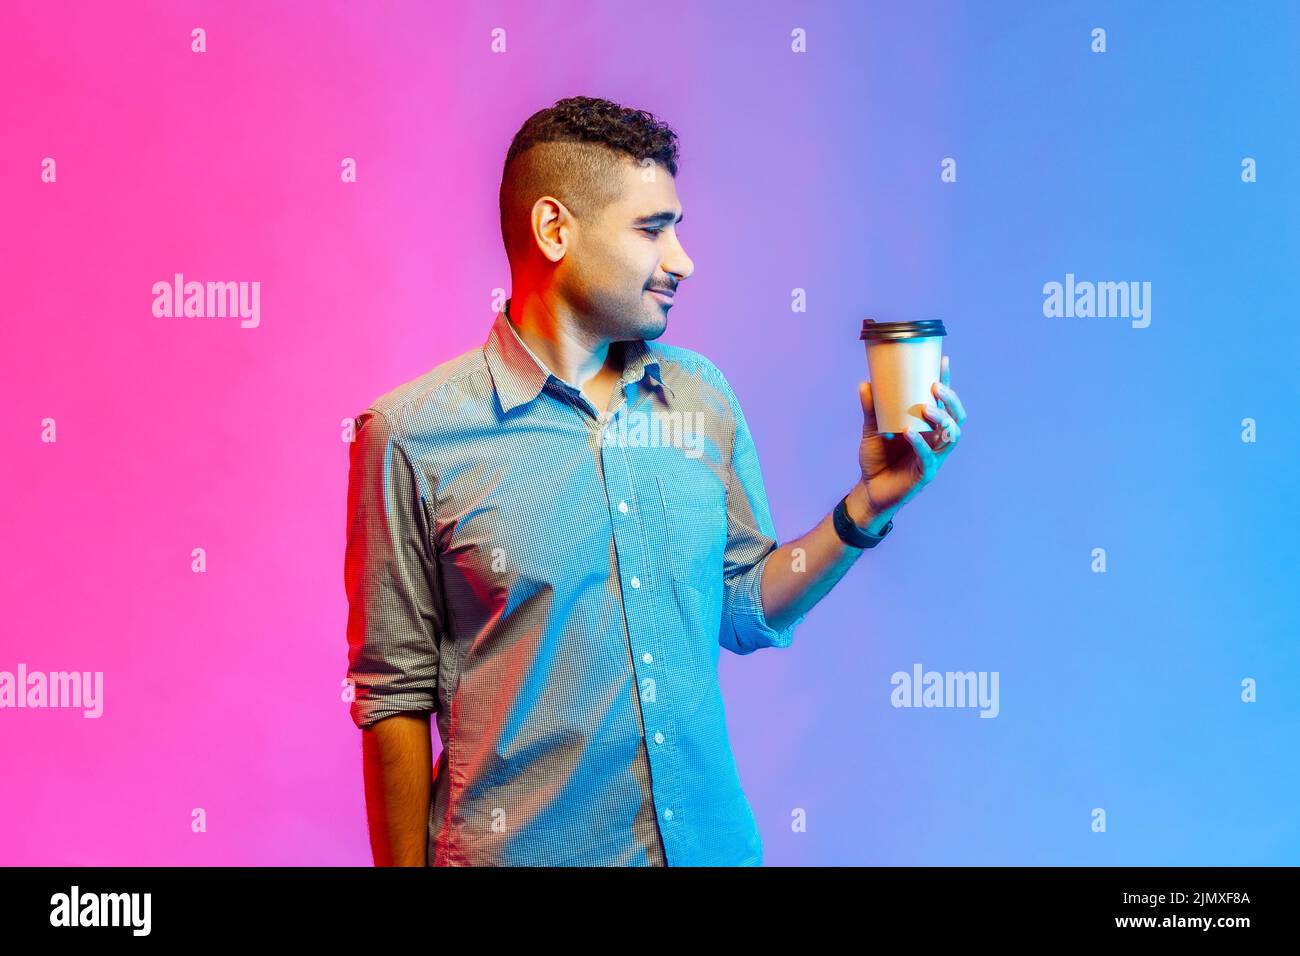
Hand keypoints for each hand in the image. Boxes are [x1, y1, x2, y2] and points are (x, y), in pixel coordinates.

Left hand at [856, 354, 966, 515]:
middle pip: (956, 417)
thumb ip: (871, 409)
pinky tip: (910, 432)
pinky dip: (920, 443)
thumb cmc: (876, 459)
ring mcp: (934, 456)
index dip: (946, 382)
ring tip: (925, 409)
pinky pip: (929, 456)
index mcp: (927, 426)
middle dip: (950, 400)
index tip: (942, 361)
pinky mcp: (925, 472)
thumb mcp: (871, 429)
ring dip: (941, 420)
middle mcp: (935, 439)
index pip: (942, 402)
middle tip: (935, 387)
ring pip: (950, 436)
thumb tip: (865, 383)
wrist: (869, 490)